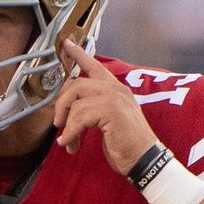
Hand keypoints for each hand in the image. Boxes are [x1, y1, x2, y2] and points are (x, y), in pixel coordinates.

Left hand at [53, 38, 159, 173]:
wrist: (144, 159)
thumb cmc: (126, 145)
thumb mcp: (108, 121)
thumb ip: (93, 109)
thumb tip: (68, 111)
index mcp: (116, 89)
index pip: (95, 66)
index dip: (79, 54)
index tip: (66, 44)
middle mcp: (116, 89)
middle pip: (76, 85)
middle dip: (61, 105)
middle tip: (58, 123)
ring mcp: (115, 98)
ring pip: (75, 101)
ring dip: (66, 124)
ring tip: (67, 140)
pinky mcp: (111, 110)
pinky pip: (79, 116)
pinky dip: (70, 132)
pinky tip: (70, 143)